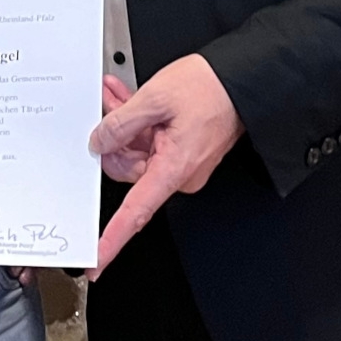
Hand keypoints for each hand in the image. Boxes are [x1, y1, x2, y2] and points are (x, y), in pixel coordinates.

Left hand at [87, 55, 242, 277]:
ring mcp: (182, 164)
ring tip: (117, 95)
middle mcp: (179, 174)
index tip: (96, 260)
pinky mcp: (183, 152)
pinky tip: (129, 101)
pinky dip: (139, 124)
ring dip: (124, 125)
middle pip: (129, 169)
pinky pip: (151, 143)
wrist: (243, 80)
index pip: (136, 213)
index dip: (113, 240)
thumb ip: (121, 122)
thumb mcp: (156, 97)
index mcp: (173, 168)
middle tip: (106, 107)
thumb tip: (100, 142)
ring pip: (137, 151)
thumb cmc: (211, 89)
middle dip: (113, 139)